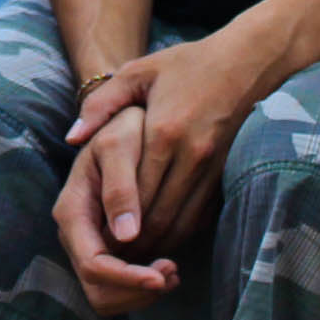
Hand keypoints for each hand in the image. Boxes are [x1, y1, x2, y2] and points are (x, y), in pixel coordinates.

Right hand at [51, 108, 181, 316]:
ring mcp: (90, 243)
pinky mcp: (107, 247)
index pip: (93, 265)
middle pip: (97, 291)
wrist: (129, 121)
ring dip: (141, 293)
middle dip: (134, 291)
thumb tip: (125, 236)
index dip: (126, 278)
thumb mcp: (119, 144)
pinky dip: (144, 285)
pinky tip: (168, 267)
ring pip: (108, 296)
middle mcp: (76, 234)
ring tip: (173, 271)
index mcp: (71, 211)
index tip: (162, 276)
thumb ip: (120, 187)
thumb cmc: (124, 127)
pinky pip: (121, 285)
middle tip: (171, 273)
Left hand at [66, 34, 263, 254]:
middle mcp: (190, 153)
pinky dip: (180, 232)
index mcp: (164, 130)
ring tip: (132, 256)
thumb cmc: (186, 64)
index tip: (99, 240)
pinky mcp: (226, 172)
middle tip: (110, 258)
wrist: (246, 61)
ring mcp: (212, 165)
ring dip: (157, 243)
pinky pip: (201, 215)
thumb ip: (100, 105)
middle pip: (158, 213)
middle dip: (134, 241)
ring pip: (182, 220)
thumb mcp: (138, 73)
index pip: (137, 190)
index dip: (118, 221)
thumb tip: (72, 139)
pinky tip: (163, 239)